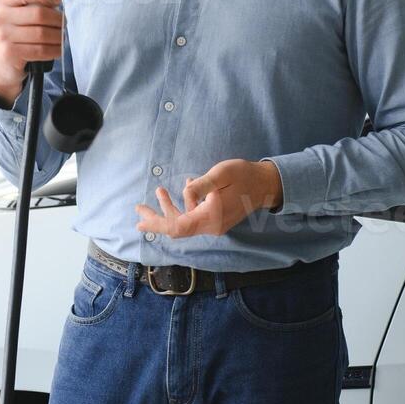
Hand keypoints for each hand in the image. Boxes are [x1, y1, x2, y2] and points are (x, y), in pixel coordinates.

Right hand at [0, 0, 62, 104]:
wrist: (2, 67)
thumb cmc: (13, 37)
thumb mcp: (15, 16)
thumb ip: (30, 4)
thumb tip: (55, 0)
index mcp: (1, 3)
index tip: (58, 1)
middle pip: (39, 13)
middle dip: (57, 19)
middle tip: (64, 24)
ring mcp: (2, 35)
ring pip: (42, 33)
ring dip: (59, 36)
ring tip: (62, 37)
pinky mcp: (9, 53)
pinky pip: (41, 50)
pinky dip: (54, 50)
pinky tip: (57, 50)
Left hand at [134, 159, 283, 238]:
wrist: (265, 184)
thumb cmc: (244, 175)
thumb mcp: (222, 174)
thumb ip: (202, 185)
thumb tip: (185, 193)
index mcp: (211, 217)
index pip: (179, 227)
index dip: (158, 224)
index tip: (141, 219)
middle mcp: (211, 226)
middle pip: (178, 229)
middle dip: (157, 219)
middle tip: (138, 209)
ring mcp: (214, 225)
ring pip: (185, 224)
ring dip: (169, 211)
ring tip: (159, 193)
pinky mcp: (216, 220)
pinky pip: (194, 219)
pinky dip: (182, 209)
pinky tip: (181, 191)